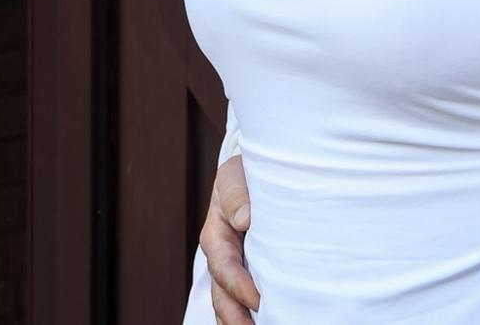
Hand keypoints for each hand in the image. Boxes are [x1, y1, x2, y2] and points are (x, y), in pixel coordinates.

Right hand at [200, 153, 258, 323]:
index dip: (240, 287)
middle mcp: (220, 255)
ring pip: (227, 302)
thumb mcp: (235, 176)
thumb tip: (244, 219)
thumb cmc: (243, 172)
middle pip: (222, 295)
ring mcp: (231, 264)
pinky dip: (246, 313)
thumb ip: (237, 194)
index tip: (259, 301)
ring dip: (239, 322)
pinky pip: (239, 296)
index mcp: (216, 234)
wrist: (248, 170)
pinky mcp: (245, 266)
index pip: (225, 268)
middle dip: (236, 318)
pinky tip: (263, 321)